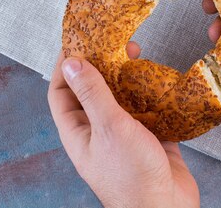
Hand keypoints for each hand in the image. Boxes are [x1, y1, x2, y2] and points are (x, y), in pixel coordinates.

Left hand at [47, 43, 198, 207]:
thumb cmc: (131, 178)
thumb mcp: (108, 127)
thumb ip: (92, 93)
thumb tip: (70, 62)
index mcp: (78, 132)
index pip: (61, 92)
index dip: (64, 66)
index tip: (75, 41)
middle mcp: (98, 132)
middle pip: (92, 92)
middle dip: (100, 66)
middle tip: (111, 42)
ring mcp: (124, 135)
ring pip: (121, 98)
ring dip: (127, 76)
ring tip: (136, 53)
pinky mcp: (150, 137)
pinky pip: (148, 108)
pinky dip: (152, 93)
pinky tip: (159, 78)